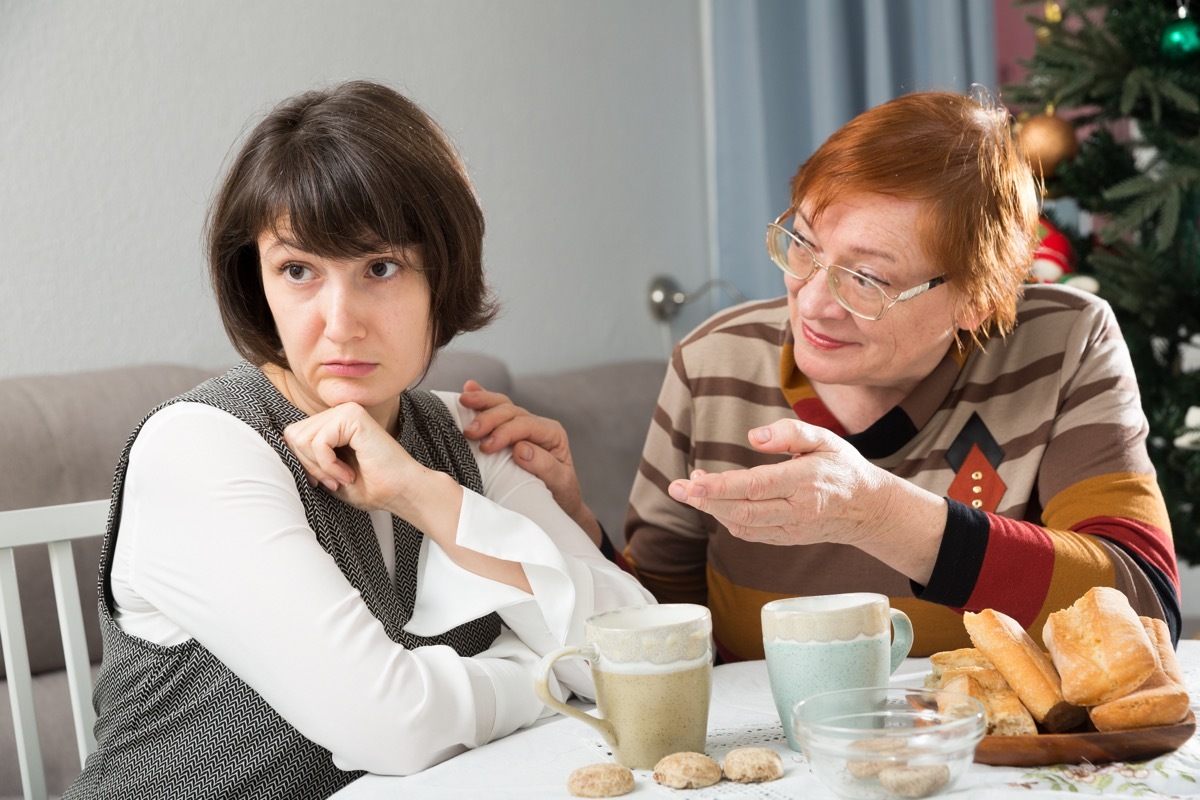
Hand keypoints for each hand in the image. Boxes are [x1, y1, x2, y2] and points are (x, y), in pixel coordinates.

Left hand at [283, 402, 449, 521]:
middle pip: (292, 435)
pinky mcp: (352, 416)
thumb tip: (280, 446)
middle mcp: (339, 412)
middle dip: (309, 465)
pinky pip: (318, 442)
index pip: (293, 436)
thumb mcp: (327, 474)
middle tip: (334, 480)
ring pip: (301, 438)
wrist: (401, 492)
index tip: (326, 481)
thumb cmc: (371, 487)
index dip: (303, 463)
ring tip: (342, 477)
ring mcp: (346, 410)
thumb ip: (307, 458)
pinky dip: (328, 464)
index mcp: (334, 423)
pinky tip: (348, 473)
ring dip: (319, 467)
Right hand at [459, 380, 601, 544]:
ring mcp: (523, 425)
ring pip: (502, 404)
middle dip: (489, 418)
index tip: (486, 447)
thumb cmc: (560, 494)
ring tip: (463, 400)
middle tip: (469, 433)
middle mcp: (538, 426)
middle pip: (512, 411)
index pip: (526, 425)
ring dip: (482, 402)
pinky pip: (495, 409)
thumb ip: (544, 466)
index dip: (505, 432)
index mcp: (552, 434)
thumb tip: (520, 449)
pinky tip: (468, 388)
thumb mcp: (560, 483)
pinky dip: (482, 399)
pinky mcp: (510, 430)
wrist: (559, 502)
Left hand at [666, 419, 944, 582]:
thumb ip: (790, 432)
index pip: (757, 485)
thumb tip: (752, 437)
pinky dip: (727, 520)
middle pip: (743, 509)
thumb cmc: (842, 467)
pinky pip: (751, 534)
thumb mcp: (825, 439)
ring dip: (712, 510)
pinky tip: (713, 504)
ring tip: (689, 491)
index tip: (694, 480)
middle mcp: (798, 509)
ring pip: (743, 524)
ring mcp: (792, 528)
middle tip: (677, 487)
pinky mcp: (787, 539)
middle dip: (706, 500)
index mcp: (807, 480)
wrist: (868, 508)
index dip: (722, 485)